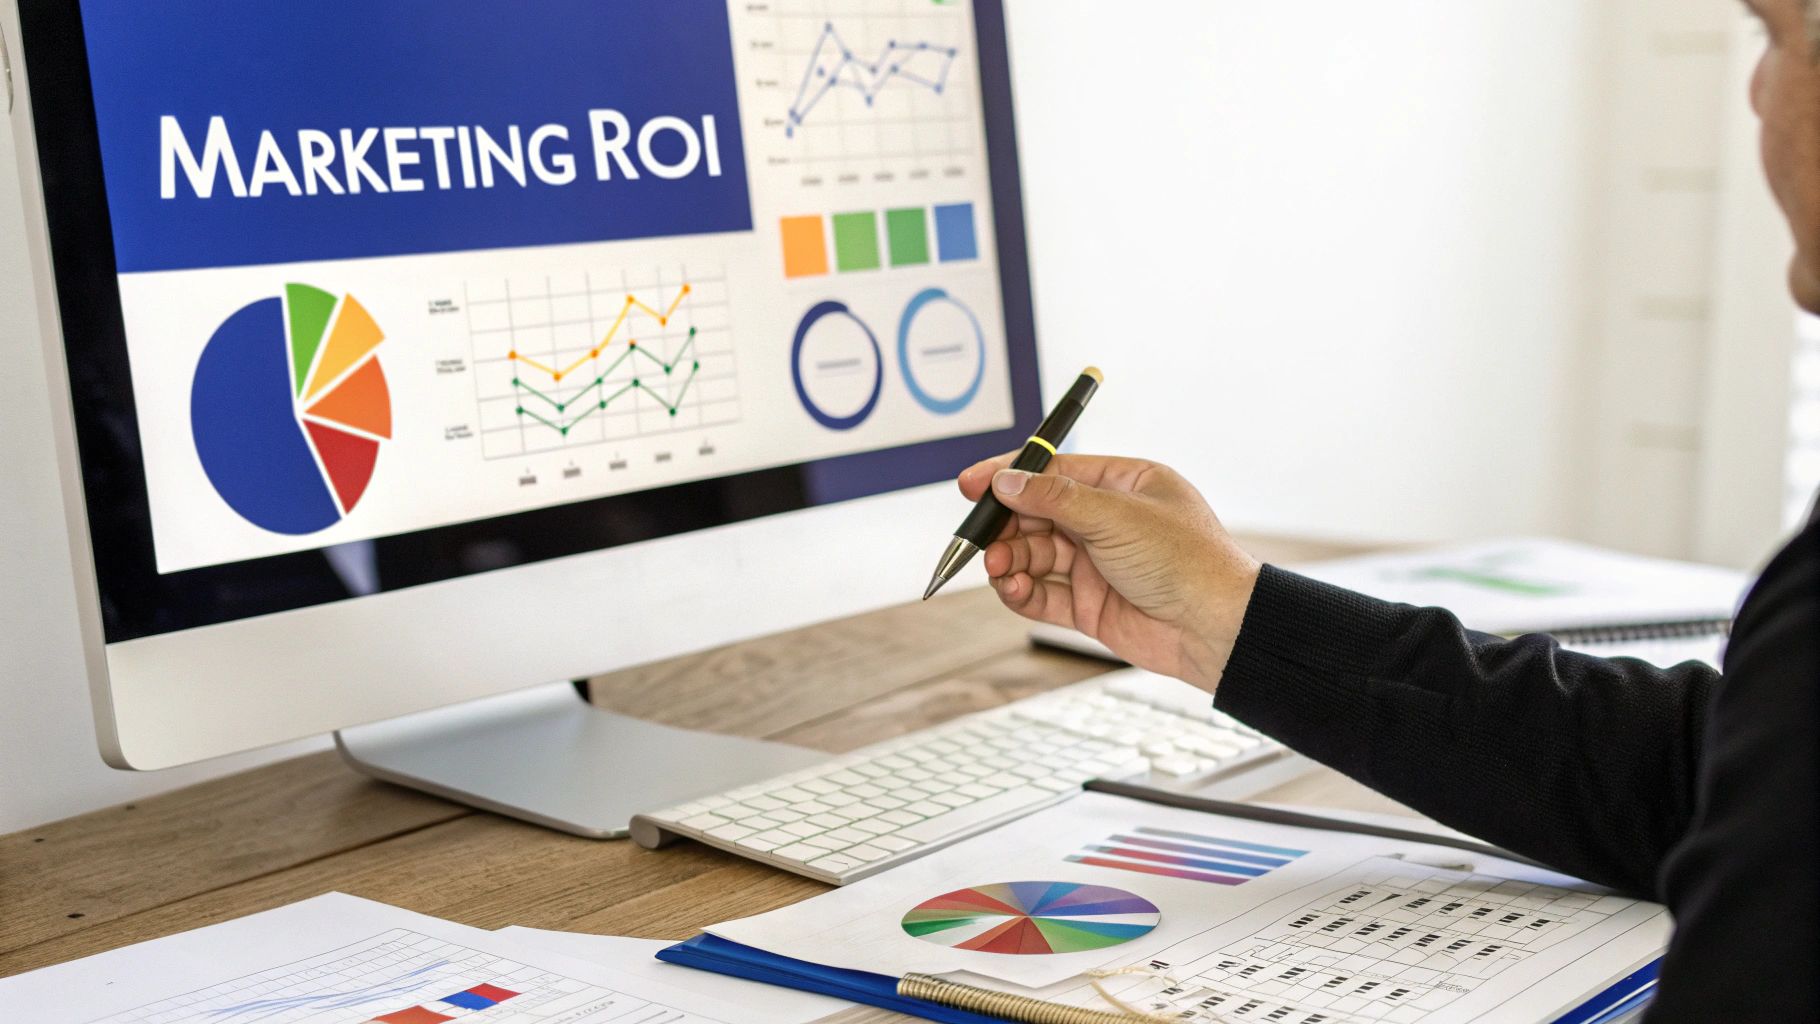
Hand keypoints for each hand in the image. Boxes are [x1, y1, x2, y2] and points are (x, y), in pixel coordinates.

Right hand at [957, 453, 1261, 692]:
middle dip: (1004, 526)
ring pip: (1034, 556)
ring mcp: (1098, 565)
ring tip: (996, 566)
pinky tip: (1010, 588)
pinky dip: (1021, 591)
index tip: (972, 484)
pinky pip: (1043, 594)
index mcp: (1123, 485)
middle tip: (978, 536)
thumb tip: (1007, 480)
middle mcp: (1108, 523)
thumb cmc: (1189, 561)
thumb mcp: (1116, 516)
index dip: (1010, 477)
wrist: (1217, 629)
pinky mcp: (1090, 606)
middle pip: (1036, 516)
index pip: (1053, 472)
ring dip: (1009, 559)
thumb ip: (1055, 498)